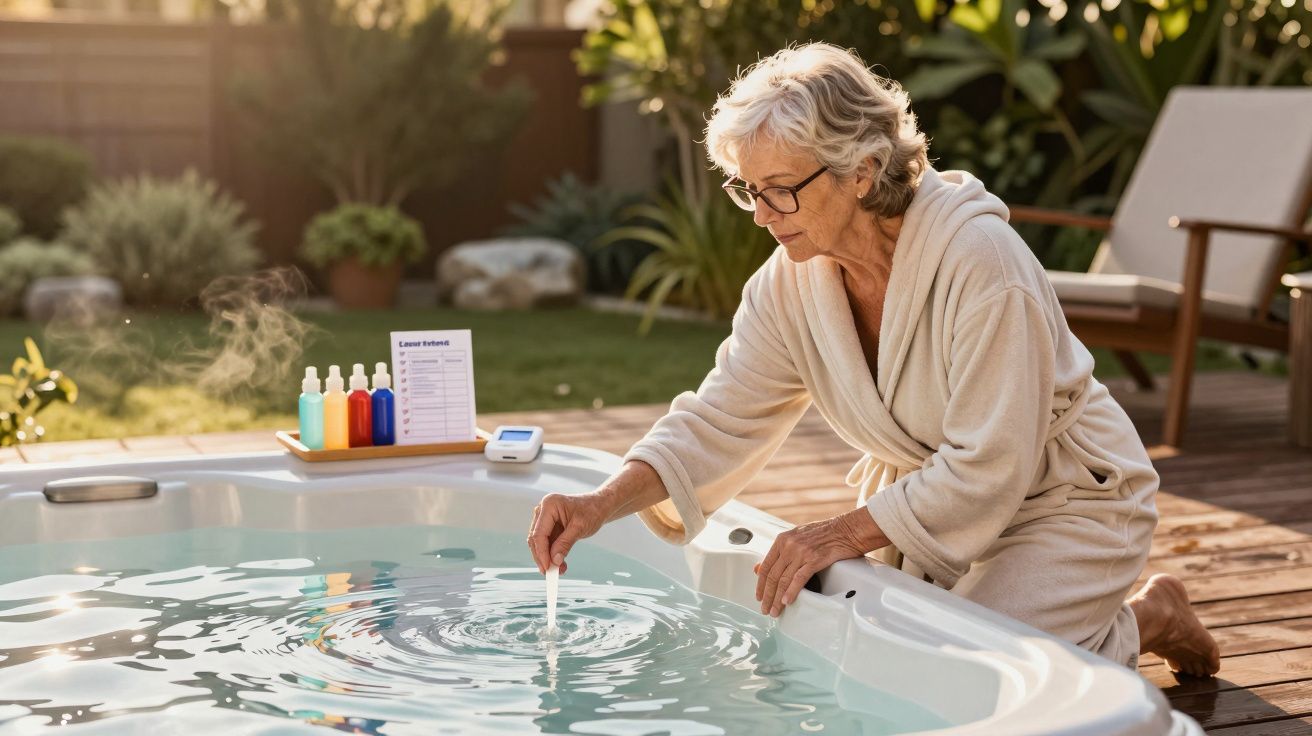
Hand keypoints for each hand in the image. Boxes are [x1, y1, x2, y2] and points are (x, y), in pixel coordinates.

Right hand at [526, 492, 612, 574]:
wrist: (599, 506)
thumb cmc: (592, 511)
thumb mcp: (580, 527)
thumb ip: (565, 543)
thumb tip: (554, 560)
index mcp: (549, 505)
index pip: (539, 533)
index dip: (541, 553)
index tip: (547, 567)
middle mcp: (543, 510)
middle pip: (536, 539)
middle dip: (542, 557)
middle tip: (550, 573)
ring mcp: (545, 518)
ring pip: (539, 543)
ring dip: (547, 558)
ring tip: (559, 570)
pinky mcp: (549, 526)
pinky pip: (547, 543)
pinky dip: (552, 554)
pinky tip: (560, 564)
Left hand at [754, 507, 887, 617]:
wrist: (847, 530)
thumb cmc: (825, 533)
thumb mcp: (796, 537)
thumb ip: (779, 552)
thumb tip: (759, 567)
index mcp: (782, 540)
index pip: (766, 566)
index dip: (760, 584)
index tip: (759, 596)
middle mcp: (789, 546)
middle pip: (773, 576)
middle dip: (767, 596)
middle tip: (766, 609)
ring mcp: (801, 552)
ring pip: (783, 580)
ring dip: (777, 598)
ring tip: (775, 610)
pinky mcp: (814, 560)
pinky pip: (799, 579)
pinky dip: (791, 592)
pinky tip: (787, 601)